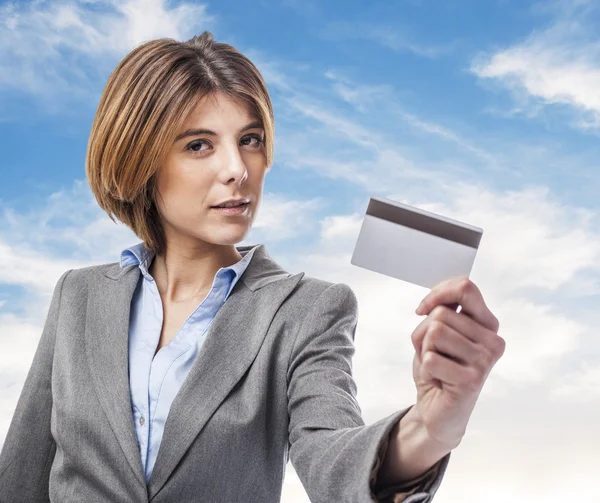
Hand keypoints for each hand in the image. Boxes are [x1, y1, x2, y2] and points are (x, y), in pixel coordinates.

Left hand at [410, 276, 504, 449]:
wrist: (438, 410)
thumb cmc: (438, 367)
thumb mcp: (436, 332)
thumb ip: (441, 311)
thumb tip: (435, 302)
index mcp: (487, 323)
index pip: (465, 288)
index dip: (437, 293)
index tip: (422, 309)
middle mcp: (493, 340)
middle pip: (440, 314)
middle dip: (424, 334)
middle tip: (434, 354)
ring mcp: (485, 360)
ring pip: (434, 332)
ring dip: (424, 350)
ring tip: (437, 366)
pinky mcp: (472, 380)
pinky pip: (430, 358)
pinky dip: (425, 370)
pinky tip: (438, 381)